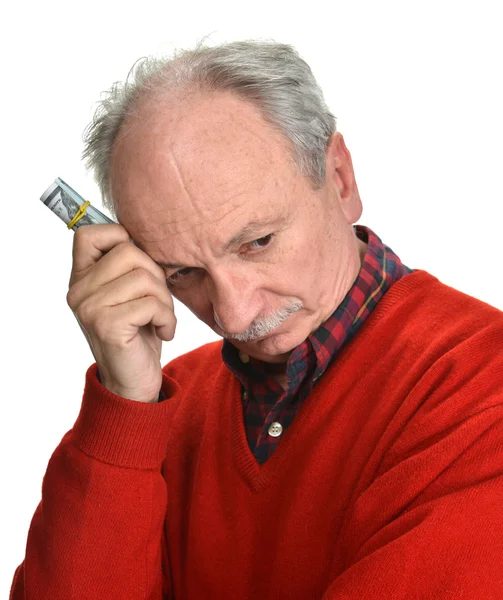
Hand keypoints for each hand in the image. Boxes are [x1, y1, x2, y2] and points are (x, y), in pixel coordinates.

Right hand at [66, 223, 175, 402]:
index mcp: (81, 279)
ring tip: (160, 319)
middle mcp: (78, 291)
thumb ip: (129, 268)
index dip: (119, 237)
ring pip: (144, 278)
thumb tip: (149, 237)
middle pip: (129, 252)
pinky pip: (151, 304)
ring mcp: (90, 309)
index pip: (88, 234)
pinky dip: (167, 319)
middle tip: (158, 301)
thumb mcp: (129, 295)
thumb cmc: (137, 334)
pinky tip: (164, 332)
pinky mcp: (108, 326)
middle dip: (156, 275)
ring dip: (164, 301)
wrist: (132, 381)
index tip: (139, 265)